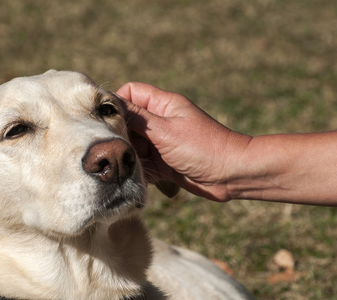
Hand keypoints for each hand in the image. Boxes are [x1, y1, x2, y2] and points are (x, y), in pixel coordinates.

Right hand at [117, 82, 251, 200]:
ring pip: (133, 144)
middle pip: (128, 121)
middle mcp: (160, 121)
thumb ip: (137, 118)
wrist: (232, 175)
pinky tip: (133, 177)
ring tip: (123, 165)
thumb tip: (111, 105)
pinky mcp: (163, 163)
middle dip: (119, 134)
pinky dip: (137, 170)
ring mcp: (162, 143)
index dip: (116, 103)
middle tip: (113, 149)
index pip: (131, 93)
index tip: (104, 121)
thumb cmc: (203, 148)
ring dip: (128, 155)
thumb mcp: (166, 130)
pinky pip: (142, 163)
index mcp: (163, 104)